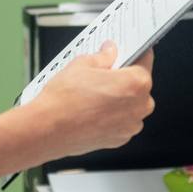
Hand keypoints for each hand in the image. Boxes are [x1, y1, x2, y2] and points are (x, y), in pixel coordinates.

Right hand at [35, 42, 153, 157]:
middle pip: (139, 85)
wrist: (47, 129)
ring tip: (95, 93)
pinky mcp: (119, 139)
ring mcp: (130, 125)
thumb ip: (103, 56)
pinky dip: (112, 115)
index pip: (145, 60)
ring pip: (131, 105)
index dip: (134, 53)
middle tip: (104, 73)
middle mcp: (139, 106)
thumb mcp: (82, 64)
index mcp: (136, 83)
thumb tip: (109, 52)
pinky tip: (93, 109)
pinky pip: (122, 121)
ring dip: (119, 98)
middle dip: (125, 78)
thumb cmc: (64, 100)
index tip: (128, 52)